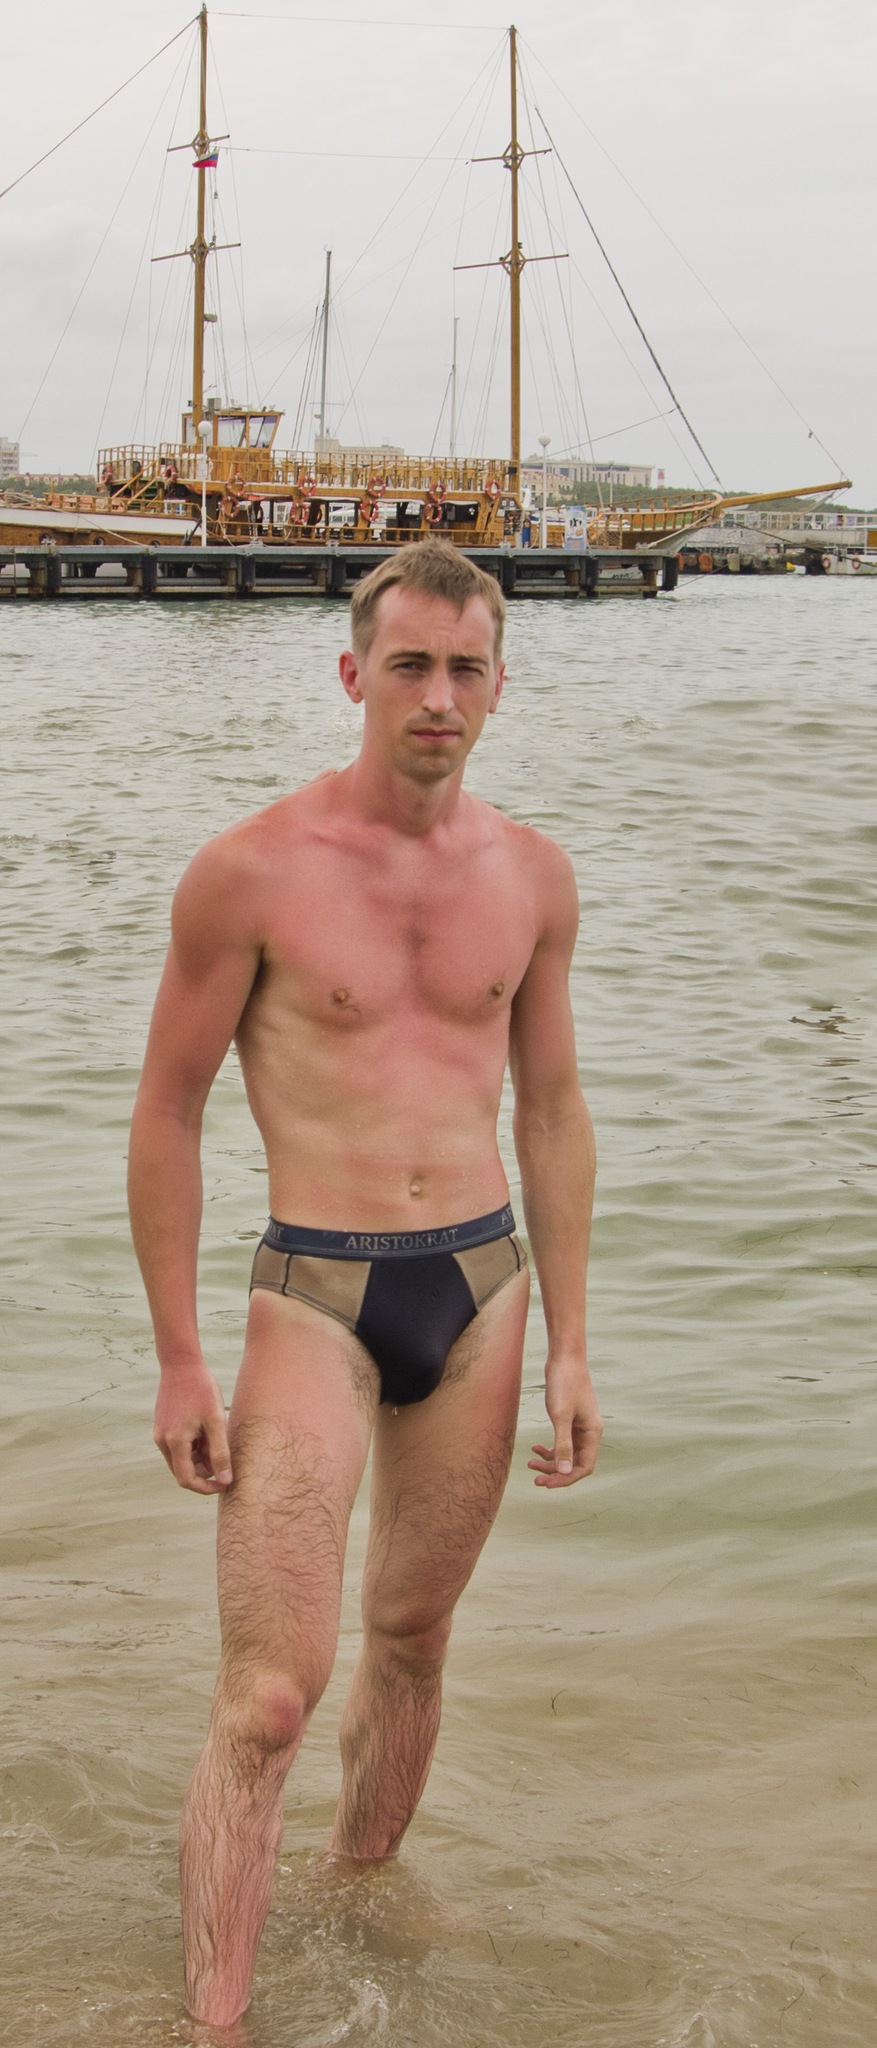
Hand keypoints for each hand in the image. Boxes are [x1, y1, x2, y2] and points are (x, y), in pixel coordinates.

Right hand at [153, 1362, 232, 1494]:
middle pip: (183, 1471)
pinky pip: (177, 1447)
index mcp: (174, 1442)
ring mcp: (160, 1433)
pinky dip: (192, 1447)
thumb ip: (220, 1452)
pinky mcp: (162, 1426)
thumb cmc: (201, 1389)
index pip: (187, 1480)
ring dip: (199, 1458)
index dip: (206, 1488)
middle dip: (205, 1471)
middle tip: (225, 1458)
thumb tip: (225, 1480)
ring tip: (217, 1439)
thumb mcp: (215, 1420)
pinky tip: (207, 1431)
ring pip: (180, 1459)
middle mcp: (162, 1441)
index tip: (225, 1483)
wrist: (180, 1363)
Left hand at [529, 1355, 602, 1487]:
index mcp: (592, 1432)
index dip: (566, 1478)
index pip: (584, 1467)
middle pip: (576, 1464)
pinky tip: (535, 1447)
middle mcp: (589, 1432)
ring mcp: (580, 1426)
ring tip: (530, 1464)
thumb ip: (563, 1445)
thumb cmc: (564, 1383)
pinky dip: (549, 1448)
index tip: (546, 1484)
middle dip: (556, 1473)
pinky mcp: (570, 1419)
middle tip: (536, 1480)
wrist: (564, 1357)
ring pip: (568, 1454)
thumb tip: (565, 1471)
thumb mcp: (561, 1416)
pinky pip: (562, 1442)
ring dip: (550, 1462)